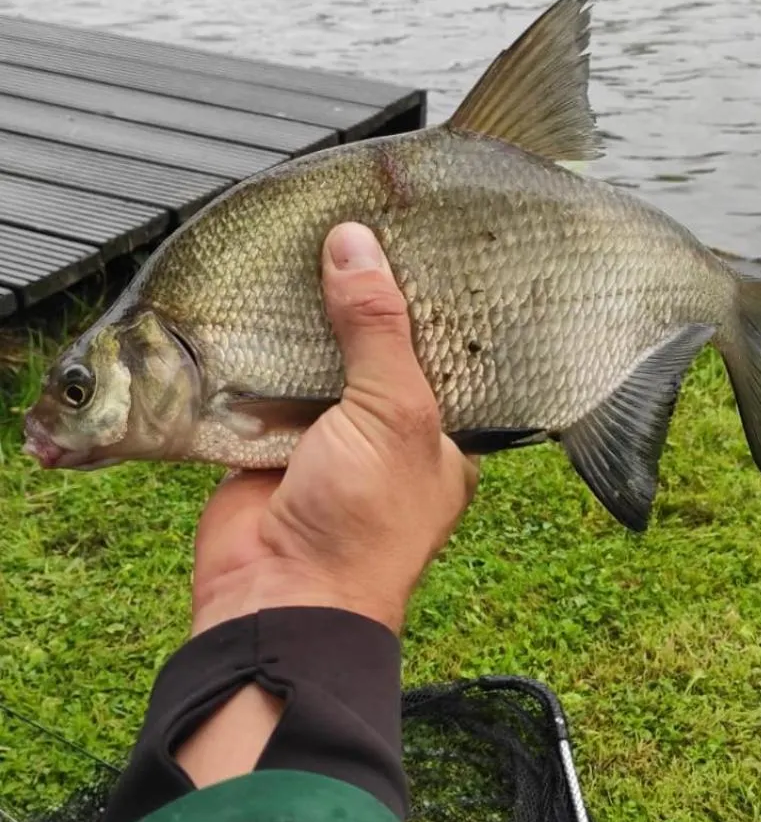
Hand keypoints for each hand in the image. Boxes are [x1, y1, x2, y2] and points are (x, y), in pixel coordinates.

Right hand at [191, 223, 478, 638]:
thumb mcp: (393, 413)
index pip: (441, 353)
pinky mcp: (265, 443)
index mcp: (442, 438)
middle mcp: (386, 437)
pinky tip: (255, 292)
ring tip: (302, 238)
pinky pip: (261, 384)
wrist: (278, 599)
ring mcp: (324, 441)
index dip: (427, 302)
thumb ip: (377, 328)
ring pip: (315, 363)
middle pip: (372, 350)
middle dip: (359, 301)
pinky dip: (256, 350)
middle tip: (351, 222)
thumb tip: (355, 243)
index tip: (415, 236)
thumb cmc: (364, 521)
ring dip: (304, 319)